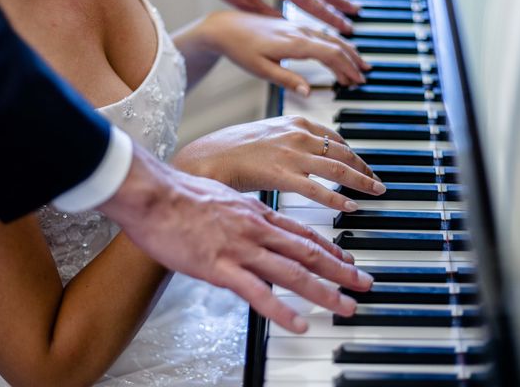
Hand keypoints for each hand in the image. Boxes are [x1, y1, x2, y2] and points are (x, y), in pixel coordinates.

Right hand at [99, 144, 372, 333]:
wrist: (155, 194)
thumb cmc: (181, 194)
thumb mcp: (221, 197)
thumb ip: (240, 213)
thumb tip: (250, 221)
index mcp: (256, 213)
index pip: (301, 232)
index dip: (328, 248)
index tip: (346, 258)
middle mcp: (257, 231)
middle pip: (307, 252)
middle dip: (340, 270)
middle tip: (364, 283)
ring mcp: (241, 250)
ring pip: (292, 273)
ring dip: (323, 292)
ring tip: (346, 306)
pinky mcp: (221, 268)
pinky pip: (257, 293)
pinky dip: (282, 310)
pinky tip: (299, 323)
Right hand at [172, 116, 386, 211]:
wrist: (204, 158)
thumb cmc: (226, 149)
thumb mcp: (262, 135)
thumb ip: (284, 141)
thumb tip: (297, 153)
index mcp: (293, 123)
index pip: (334, 137)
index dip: (352, 153)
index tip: (361, 164)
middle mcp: (297, 135)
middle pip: (343, 152)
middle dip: (364, 168)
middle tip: (377, 181)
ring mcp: (292, 155)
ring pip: (338, 169)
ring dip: (362, 181)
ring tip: (376, 192)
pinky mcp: (282, 175)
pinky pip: (318, 189)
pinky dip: (338, 198)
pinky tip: (351, 207)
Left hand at [200, 11, 369, 93]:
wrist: (224, 27)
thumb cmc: (239, 48)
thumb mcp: (260, 69)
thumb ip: (286, 79)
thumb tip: (308, 92)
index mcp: (294, 42)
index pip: (330, 53)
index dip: (346, 67)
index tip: (356, 81)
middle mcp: (299, 30)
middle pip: (335, 43)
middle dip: (352, 60)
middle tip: (363, 77)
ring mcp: (297, 25)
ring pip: (330, 37)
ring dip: (347, 51)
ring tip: (359, 65)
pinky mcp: (292, 25)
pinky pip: (321, 33)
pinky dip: (335, 43)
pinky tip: (338, 49)